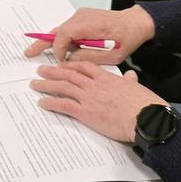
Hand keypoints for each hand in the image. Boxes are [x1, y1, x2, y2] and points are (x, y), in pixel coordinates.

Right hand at [25, 5, 154, 64]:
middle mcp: (82, 17)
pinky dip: (61, 39)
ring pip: (61, 30)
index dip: (58, 49)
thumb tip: (68, 61)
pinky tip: (58, 50)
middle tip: (28, 53)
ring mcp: (81, 15)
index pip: (64, 35)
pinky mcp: (82, 18)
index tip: (60, 61)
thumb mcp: (109, 55)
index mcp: (90, 24)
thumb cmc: (126, 38)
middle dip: (42, 42)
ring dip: (51, 42)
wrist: (135, 23)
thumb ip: (87, 58)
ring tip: (36, 52)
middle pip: (57, 31)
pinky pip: (68, 29)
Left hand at [31, 61, 165, 142]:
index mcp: (107, 78)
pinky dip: (51, 103)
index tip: (63, 63)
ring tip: (35, 84)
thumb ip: (130, 81)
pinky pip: (63, 105)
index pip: (85, 67)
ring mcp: (88, 98)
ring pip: (63, 87)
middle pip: (69, 74)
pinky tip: (42, 103)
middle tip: (40, 70)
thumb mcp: (136, 87)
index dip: (71, 64)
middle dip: (53, 71)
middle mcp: (94, 85)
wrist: (145, 117)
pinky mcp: (85, 112)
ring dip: (47, 84)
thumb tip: (131, 77)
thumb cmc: (143, 104)